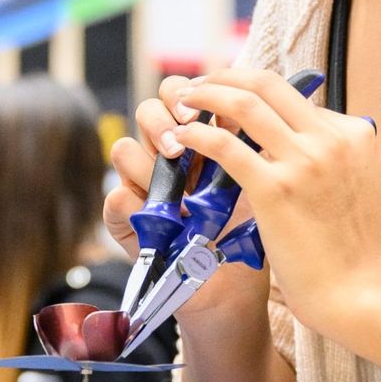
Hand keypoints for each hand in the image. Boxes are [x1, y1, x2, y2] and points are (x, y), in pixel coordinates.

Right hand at [105, 76, 269, 321]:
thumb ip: (251, 145)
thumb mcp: (258, 182)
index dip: (190, 92)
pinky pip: (115, 196)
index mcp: (200, 137)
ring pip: (124, 148)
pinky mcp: (126, 220)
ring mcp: (143, 185)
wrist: (235, 290)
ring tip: (173, 185)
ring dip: (145, 161)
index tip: (209, 112)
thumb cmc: (250, 233)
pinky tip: (154, 214)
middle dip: (163, 119)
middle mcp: (167, 155)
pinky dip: (130, 200)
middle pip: (149, 110)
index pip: (183, 93)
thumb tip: (265, 104)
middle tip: (180, 142)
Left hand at [172, 67, 380, 344]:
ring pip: (242, 103)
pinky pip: (225, 145)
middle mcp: (330, 138)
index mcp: (353, 133)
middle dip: (222, 77)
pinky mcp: (275, 189)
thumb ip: (336, 159)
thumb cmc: (358, 254)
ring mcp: (304, 161)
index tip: (225, 99)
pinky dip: (197, 134)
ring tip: (179, 101)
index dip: (251, 92)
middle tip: (195, 86)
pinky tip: (181, 137)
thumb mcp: (362, 186)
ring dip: (203, 95)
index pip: (292, 96)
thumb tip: (307, 143)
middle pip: (265, 83)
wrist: (363, 295)